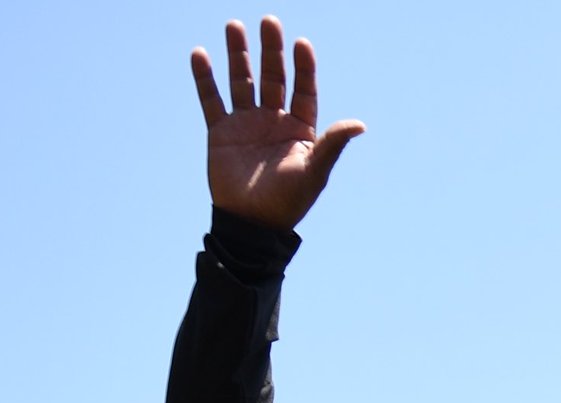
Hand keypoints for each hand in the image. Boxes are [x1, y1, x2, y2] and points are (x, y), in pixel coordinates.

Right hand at [191, 17, 363, 231]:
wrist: (252, 224)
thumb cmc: (288, 201)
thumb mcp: (314, 171)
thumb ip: (332, 144)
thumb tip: (359, 124)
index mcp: (299, 130)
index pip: (303, 90)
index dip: (303, 67)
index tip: (302, 43)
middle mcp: (273, 122)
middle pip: (273, 78)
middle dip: (271, 50)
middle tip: (269, 21)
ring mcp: (246, 124)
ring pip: (242, 81)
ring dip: (239, 55)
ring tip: (235, 26)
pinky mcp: (220, 132)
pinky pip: (211, 99)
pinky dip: (205, 79)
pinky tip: (201, 54)